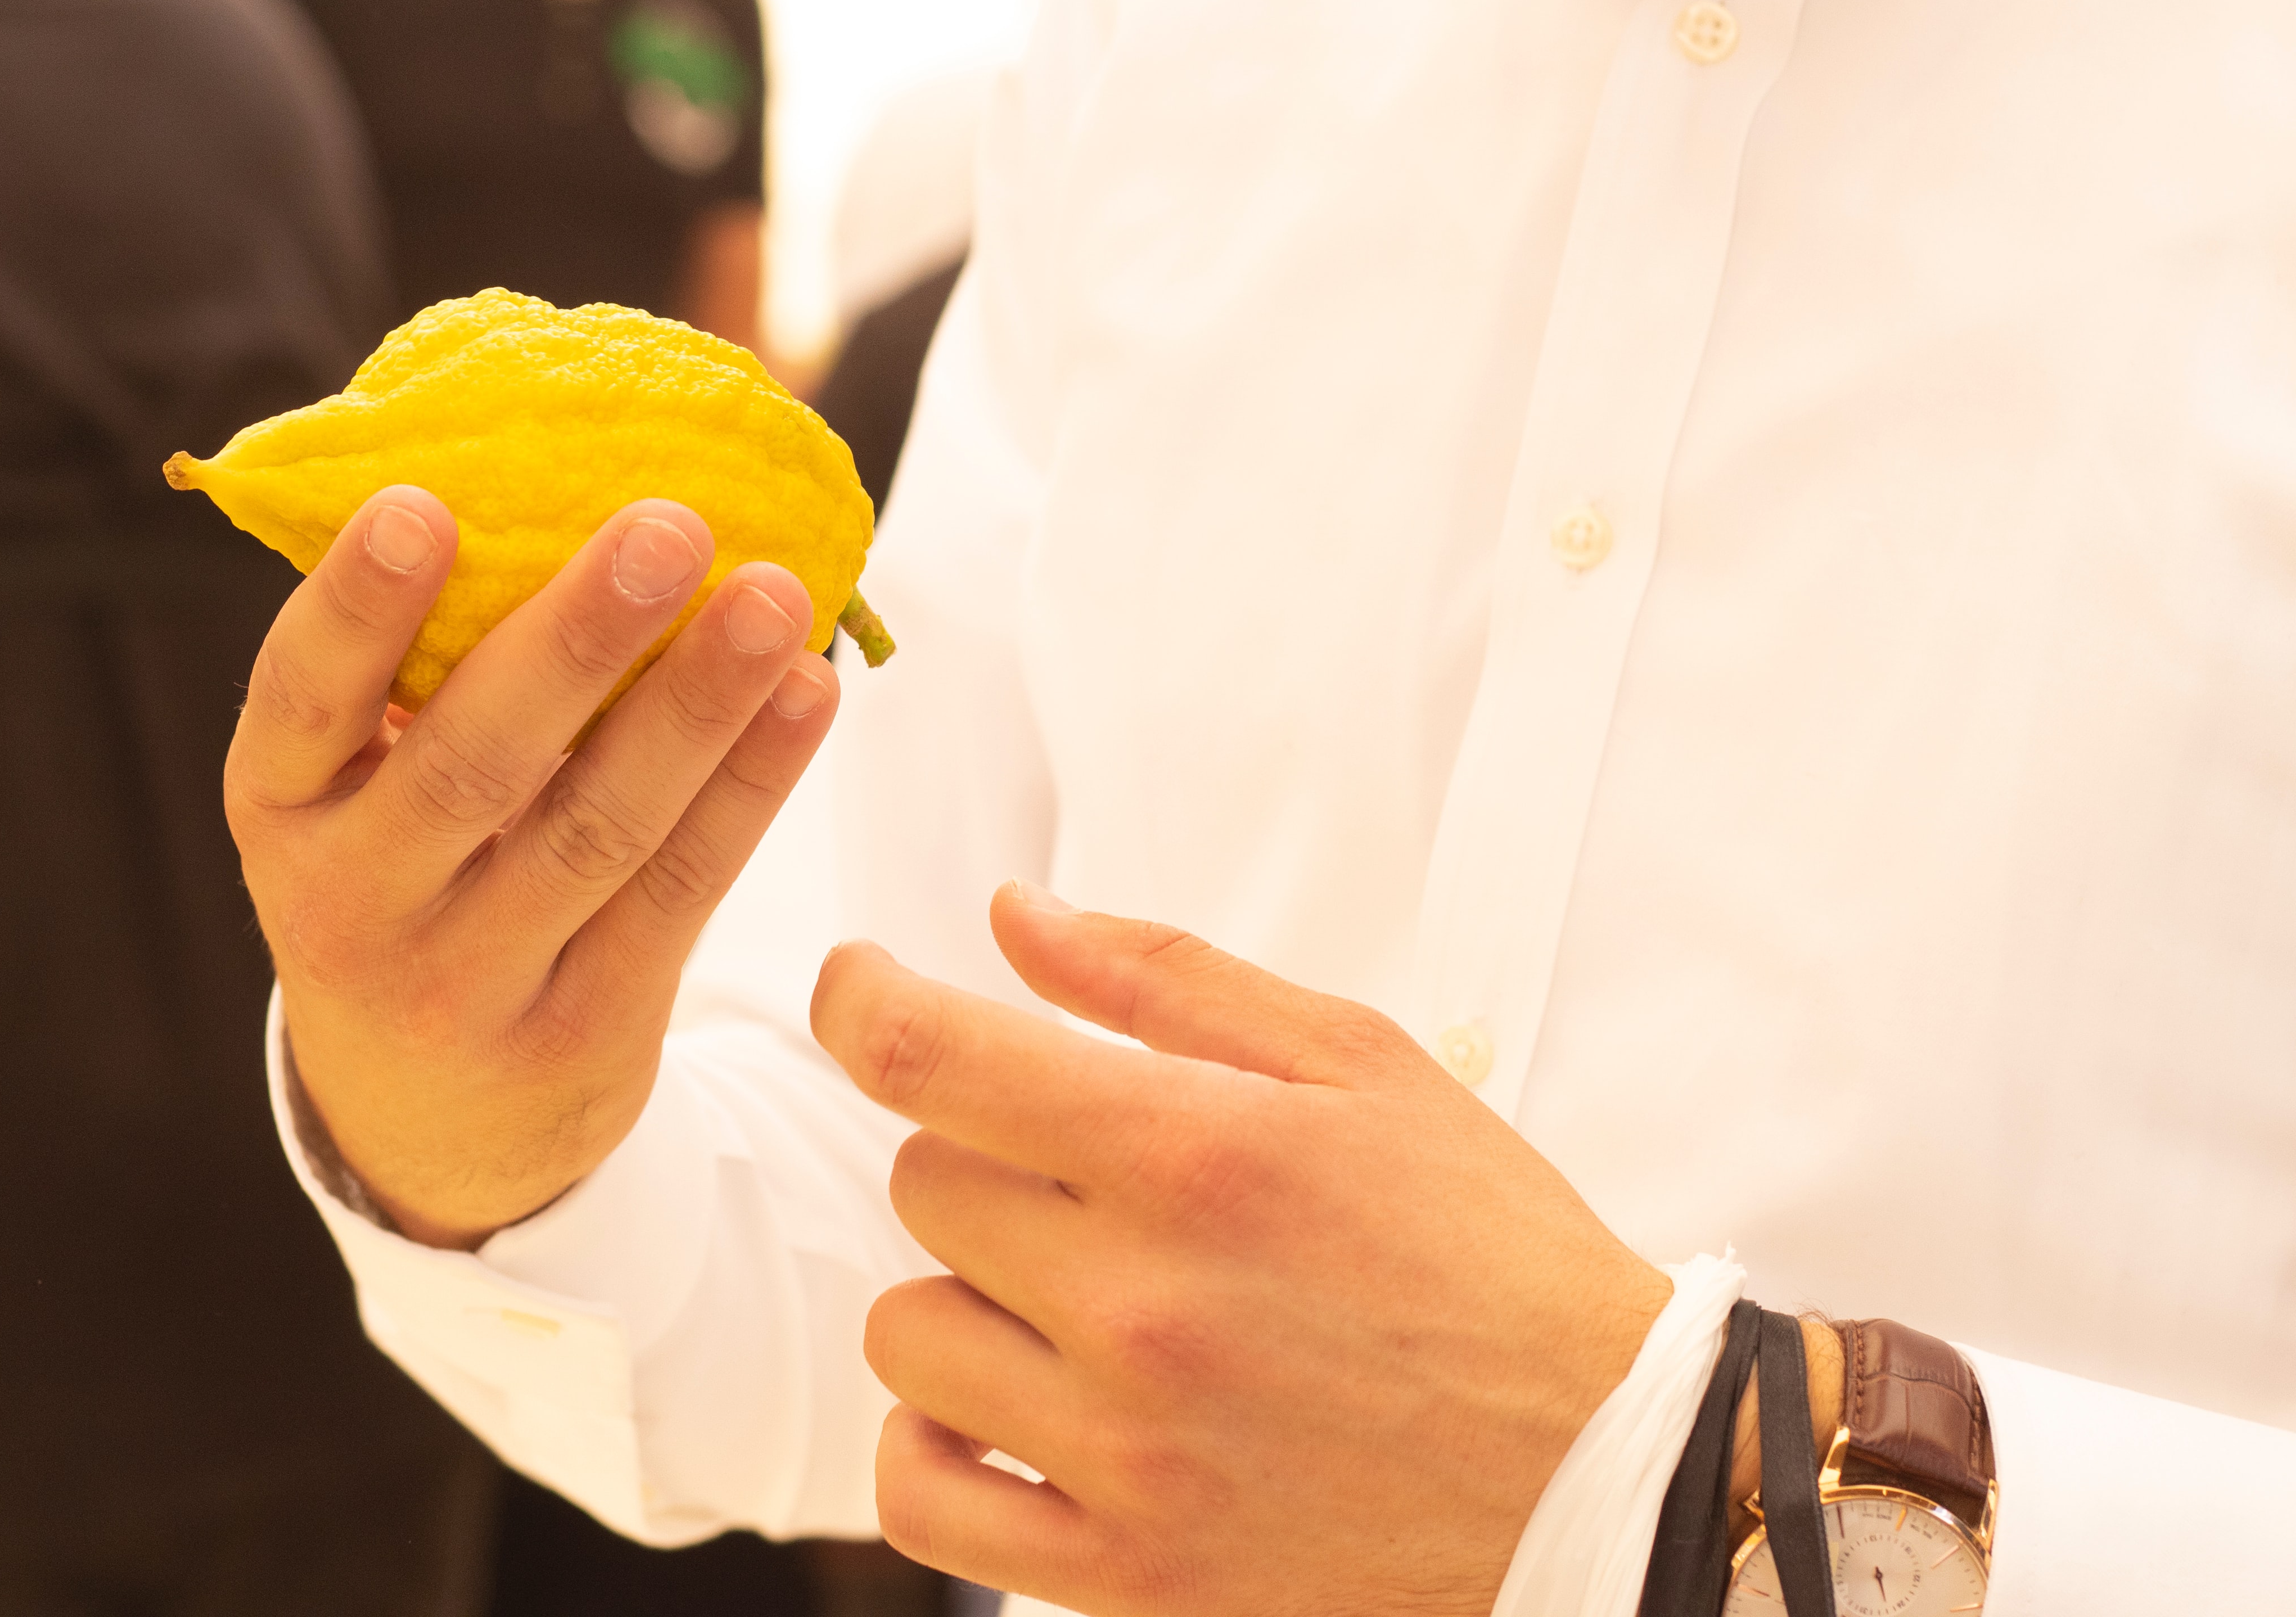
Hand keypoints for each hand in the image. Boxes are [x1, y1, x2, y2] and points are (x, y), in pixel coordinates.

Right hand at [230, 487, 838, 1248]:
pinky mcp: (583, 1034)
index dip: (355, 606)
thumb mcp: (350, 795)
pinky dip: (750, 788)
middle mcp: (354, 904)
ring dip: (698, 707)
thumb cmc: (400, 876)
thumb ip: (410, 670)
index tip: (421, 503)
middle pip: (473, 766)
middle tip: (670, 526)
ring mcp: (468, 983)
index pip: (300, 700)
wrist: (424, 1124)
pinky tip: (807, 694)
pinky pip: (679, 894)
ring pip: (598, 831)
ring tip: (775, 597)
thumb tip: (540, 475)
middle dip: (577, 640)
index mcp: (281, 809)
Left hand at [811, 885, 1672, 1615]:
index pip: (928, 1058)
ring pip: (909, 1331)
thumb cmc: (1488, 1258)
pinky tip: (1009, 1409)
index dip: (861, 1002)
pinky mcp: (1129, 1576)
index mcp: (1197, 1158)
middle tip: (1087, 1181)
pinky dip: (935, 1445)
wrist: (1605, 1476)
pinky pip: (921, 1498)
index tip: (862, 990)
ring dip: (964, 1297)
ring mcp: (1127, 1453)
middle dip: (985, 1157)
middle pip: (926, 1185)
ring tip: (1071, 1298)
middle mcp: (1143, 1305)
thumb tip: (1011, 916)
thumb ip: (1165, 979)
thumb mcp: (1358, 1068)